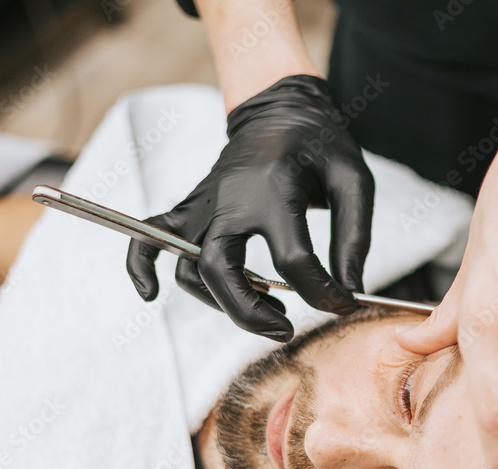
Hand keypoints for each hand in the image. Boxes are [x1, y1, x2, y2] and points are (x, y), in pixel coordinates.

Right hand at [126, 74, 374, 340]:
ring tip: (270, 310)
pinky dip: (141, 265)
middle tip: (287, 329)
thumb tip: (350, 292)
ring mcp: (205, 203)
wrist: (280, 110)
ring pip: (190, 268)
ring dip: (221, 302)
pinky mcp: (191, 207)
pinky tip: (150, 294)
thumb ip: (355, 237)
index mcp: (275, 188)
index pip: (292, 258)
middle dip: (251, 313)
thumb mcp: (353, 181)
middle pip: (221, 270)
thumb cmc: (319, 145)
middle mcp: (231, 198)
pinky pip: (151, 235)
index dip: (322, 292)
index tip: (343, 304)